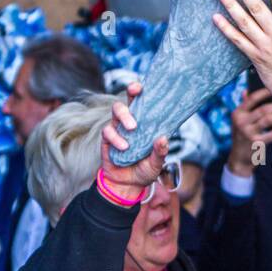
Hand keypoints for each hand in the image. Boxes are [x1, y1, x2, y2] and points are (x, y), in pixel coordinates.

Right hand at [100, 80, 168, 201]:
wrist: (126, 185)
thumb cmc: (144, 170)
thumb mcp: (156, 164)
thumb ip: (160, 152)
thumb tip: (163, 139)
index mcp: (146, 124)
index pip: (145, 104)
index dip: (144, 92)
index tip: (147, 84)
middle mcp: (131, 123)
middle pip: (128, 100)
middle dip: (131, 93)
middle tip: (136, 93)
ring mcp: (118, 129)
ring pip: (116, 111)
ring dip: (124, 117)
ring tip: (132, 128)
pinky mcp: (107, 139)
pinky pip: (108, 131)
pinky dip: (116, 138)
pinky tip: (124, 147)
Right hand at [227, 87, 271, 175]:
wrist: (239, 158)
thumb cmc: (242, 136)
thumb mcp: (239, 121)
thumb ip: (244, 106)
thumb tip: (246, 90)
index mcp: (238, 113)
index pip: (252, 99)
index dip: (265, 93)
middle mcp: (241, 121)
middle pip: (263, 109)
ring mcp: (248, 132)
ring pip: (268, 119)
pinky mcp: (256, 143)